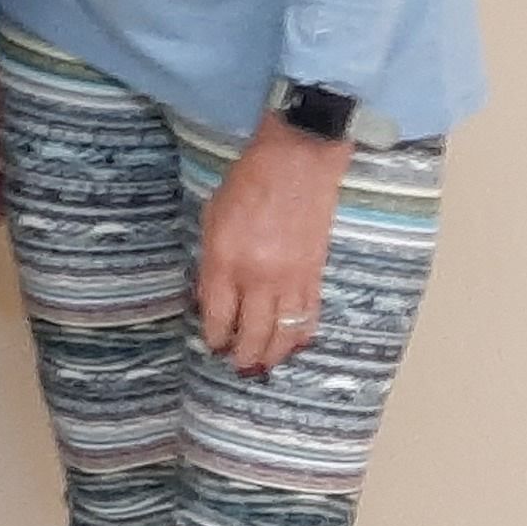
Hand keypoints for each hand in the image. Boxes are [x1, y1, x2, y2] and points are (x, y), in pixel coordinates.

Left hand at [197, 118, 349, 372]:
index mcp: (226, 260)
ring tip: (262, 364)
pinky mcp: (316, 275)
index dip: (215, 337)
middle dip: (242, 355)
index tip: (213, 345)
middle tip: (236, 364)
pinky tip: (292, 344)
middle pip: (252, 334)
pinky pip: (309, 318)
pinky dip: (300, 337)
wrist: (297, 161)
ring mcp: (291, 279)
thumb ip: (211, 262)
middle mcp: (259, 277)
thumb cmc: (248, 182)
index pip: (218, 316)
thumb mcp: (212, 218)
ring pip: (284, 334)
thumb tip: (211, 299)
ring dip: (272, 354)